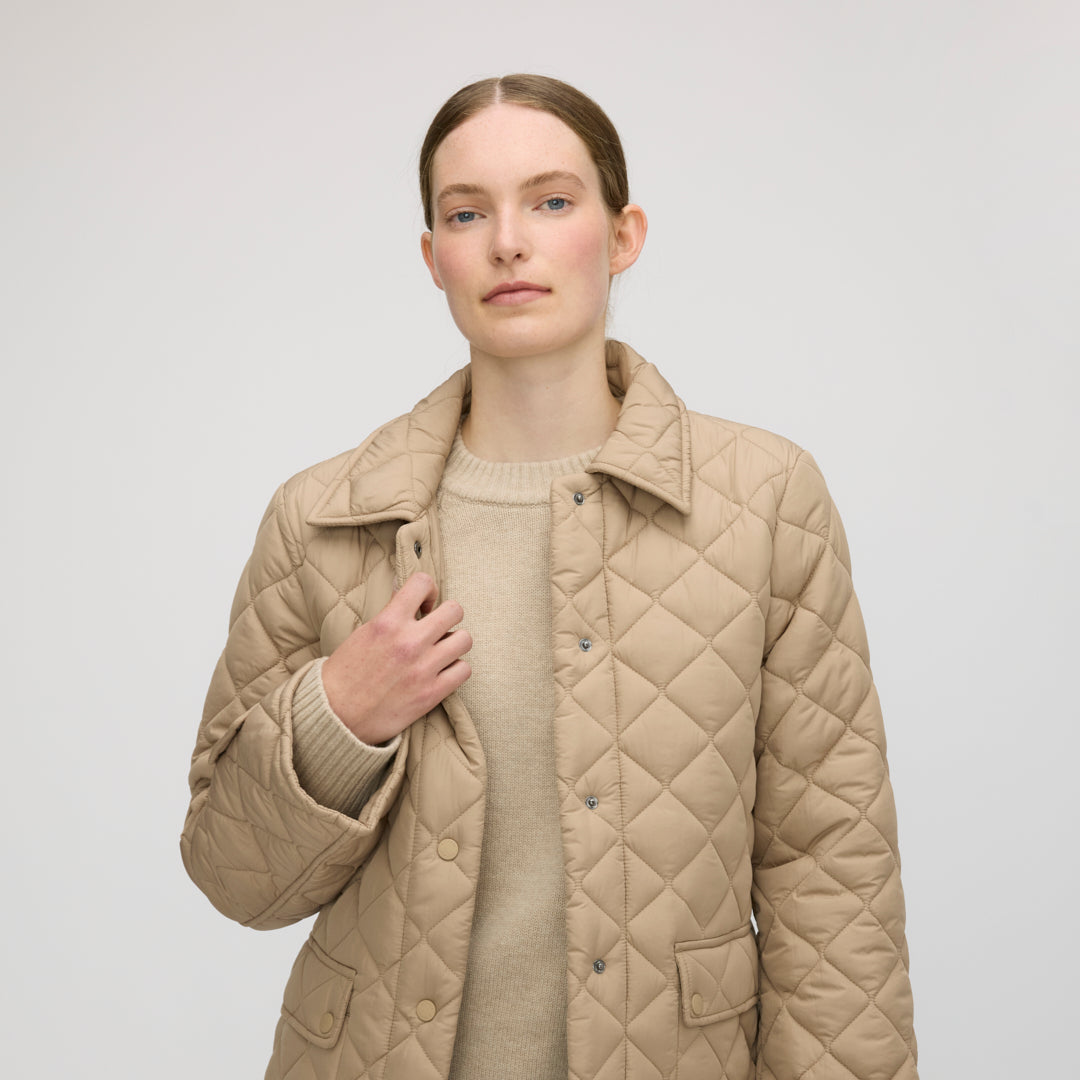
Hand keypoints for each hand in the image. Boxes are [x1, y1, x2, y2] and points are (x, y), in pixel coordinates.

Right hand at [321, 572, 471, 744]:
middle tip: (435, 628)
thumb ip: (390, 615)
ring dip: (454, 643)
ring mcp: (424, 668)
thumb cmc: (345, 674)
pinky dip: (455, 669)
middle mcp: (410, 642)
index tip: (423, 605)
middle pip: (455, 611)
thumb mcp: (363, 633)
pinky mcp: (432, 693)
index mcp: (388, 622)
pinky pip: (464, 670)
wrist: (336, 716)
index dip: (428, 590)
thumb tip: (407, 595)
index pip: (422, 583)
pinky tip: (441, 672)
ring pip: (465, 639)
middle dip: (446, 616)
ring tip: (440, 651)